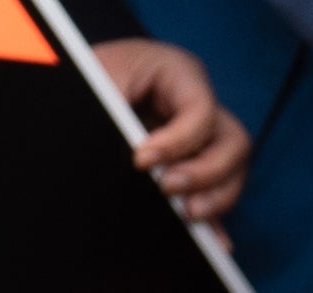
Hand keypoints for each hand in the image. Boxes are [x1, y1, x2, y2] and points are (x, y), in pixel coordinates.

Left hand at [92, 35, 242, 223]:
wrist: (79, 74)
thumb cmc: (93, 70)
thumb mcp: (98, 77)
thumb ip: (113, 109)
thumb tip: (129, 156)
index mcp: (178, 73)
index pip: (200, 108)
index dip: (178, 140)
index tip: (141, 160)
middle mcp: (200, 104)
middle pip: (232, 142)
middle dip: (205, 172)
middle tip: (167, 188)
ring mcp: (203, 136)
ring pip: (233, 170)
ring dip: (216, 197)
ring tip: (186, 214)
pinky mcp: (194, 162)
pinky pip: (215, 193)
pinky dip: (215, 217)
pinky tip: (214, 242)